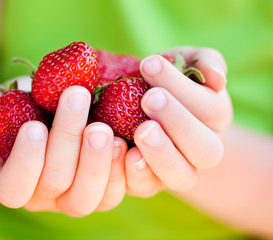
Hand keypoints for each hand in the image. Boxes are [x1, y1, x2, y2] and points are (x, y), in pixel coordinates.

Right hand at [0, 77, 127, 216]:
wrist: (43, 110)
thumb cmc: (12, 109)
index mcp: (10, 183)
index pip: (13, 188)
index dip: (25, 161)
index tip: (33, 125)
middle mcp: (43, 197)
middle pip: (56, 184)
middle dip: (66, 140)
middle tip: (76, 97)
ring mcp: (75, 196)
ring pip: (88, 197)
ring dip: (97, 160)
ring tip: (102, 126)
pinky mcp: (103, 189)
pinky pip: (115, 191)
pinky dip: (121, 169)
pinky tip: (123, 140)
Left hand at [125, 47, 231, 196]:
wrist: (143, 109)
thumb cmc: (166, 82)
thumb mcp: (185, 63)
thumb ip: (205, 63)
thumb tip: (217, 78)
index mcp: (214, 118)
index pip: (208, 107)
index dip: (180, 87)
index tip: (149, 64)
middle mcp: (202, 149)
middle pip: (204, 149)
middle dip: (177, 122)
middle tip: (149, 98)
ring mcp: (177, 171)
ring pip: (181, 176)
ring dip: (161, 153)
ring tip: (141, 130)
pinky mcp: (149, 183)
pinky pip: (147, 187)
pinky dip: (135, 174)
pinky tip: (123, 152)